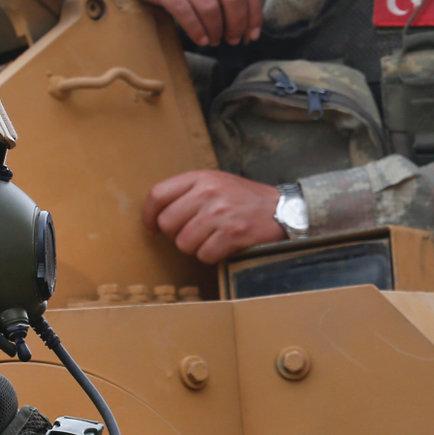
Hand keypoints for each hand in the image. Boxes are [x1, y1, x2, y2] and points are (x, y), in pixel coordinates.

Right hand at [76, 0, 262, 45]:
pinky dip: (196, 29)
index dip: (254, 13)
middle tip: (232, 41)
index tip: (252, 34)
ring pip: (210, 6)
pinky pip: (185, 10)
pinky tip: (199, 39)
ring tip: (213, 41)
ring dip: (216, 30)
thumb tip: (244, 23)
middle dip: (237, 25)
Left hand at [143, 170, 286, 263]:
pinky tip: (224, 247)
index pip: (158, 195)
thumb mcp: (218, 182)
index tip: (151, 228)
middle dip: (177, 235)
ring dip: (196, 248)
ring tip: (213, 239)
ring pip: (184, 244)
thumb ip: (189, 192)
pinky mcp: (233, 234)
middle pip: (167, 224)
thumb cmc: (246, 199)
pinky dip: (212, 256)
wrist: (285, 209)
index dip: (148, 215)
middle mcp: (209, 192)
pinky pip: (204, 255)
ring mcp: (221, 213)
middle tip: (195, 234)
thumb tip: (157, 215)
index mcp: (202, 177)